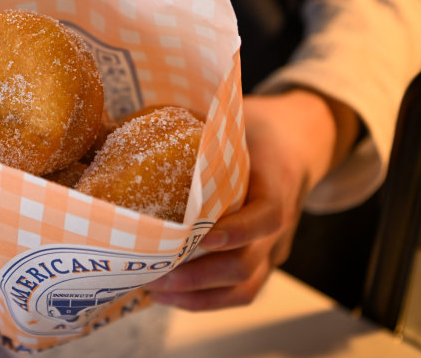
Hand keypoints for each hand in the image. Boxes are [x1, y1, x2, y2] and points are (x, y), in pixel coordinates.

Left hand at [145, 89, 358, 309]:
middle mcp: (279, 226)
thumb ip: (199, 124)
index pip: (267, 216)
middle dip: (198, 276)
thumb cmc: (257, 130)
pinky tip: (169, 296)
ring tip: (156, 291)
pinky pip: (241, 292)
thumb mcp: (236, 119)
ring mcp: (272, 248)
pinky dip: (206, 301)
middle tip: (155, 273)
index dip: (235, 231)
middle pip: (246, 264)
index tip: (199, 237)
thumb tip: (123, 122)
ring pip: (245, 288)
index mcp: (276, 184)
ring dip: (198, 296)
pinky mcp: (262, 262)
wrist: (298, 143)